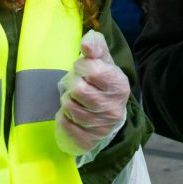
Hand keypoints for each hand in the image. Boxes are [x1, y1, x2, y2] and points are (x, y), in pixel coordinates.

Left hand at [55, 31, 130, 159]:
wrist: (109, 115)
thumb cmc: (103, 82)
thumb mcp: (103, 61)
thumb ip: (96, 47)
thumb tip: (86, 43)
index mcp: (119, 85)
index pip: (93, 70)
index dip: (81, 66)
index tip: (82, 68)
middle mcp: (113, 108)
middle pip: (79, 90)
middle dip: (72, 84)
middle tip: (76, 84)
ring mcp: (102, 127)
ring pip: (69, 107)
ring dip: (67, 100)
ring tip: (75, 100)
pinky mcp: (89, 141)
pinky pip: (65, 126)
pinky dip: (63, 117)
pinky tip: (70, 114)